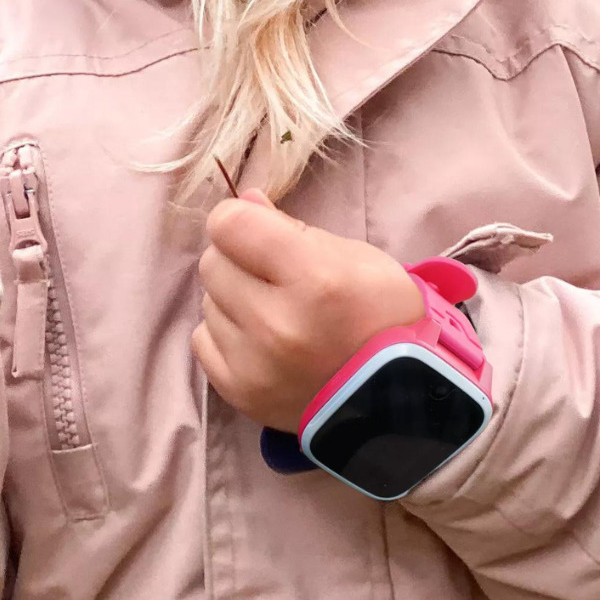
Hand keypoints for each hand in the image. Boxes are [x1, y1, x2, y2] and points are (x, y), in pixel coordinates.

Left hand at [193, 189, 425, 431]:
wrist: (396, 398)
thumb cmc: (382, 316)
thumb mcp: (356, 258)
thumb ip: (293, 228)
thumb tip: (244, 201)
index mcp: (313, 279)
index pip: (230, 225)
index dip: (240, 220)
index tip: (257, 232)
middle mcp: (276, 323)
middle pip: (213, 262)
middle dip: (239, 261)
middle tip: (272, 277)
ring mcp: (254, 364)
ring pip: (208, 302)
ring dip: (234, 300)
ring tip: (273, 314)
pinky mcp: (239, 393)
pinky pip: (204, 341)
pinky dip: (227, 335)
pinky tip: (259, 342)